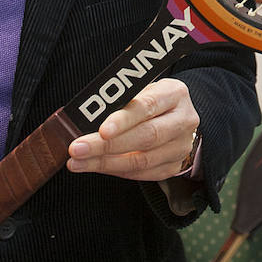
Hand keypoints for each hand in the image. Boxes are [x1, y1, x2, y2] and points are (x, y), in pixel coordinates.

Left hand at [65, 78, 199, 181]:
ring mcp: (181, 146)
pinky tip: (96, 166)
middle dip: (106, 146)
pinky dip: (116, 171)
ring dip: (105, 163)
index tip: (101, 130)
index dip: (123, 120)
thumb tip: (83, 114)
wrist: (176, 116)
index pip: (147, 106)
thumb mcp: (140, 89)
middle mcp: (184, 120)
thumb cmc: (150, 99)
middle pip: (146, 136)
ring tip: (78, 162)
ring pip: (142, 160)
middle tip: (78, 149)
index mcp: (174, 93)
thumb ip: (119, 99)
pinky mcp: (175, 166)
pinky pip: (143, 173)